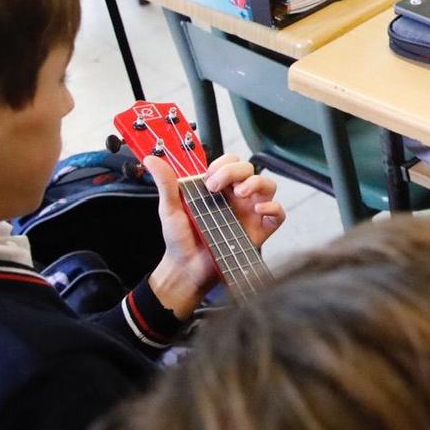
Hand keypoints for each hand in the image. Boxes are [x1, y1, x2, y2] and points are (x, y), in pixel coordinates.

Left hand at [146, 152, 282, 317]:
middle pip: (249, 169)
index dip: (223, 164)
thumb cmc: (180, 240)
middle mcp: (237, 197)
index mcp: (219, 189)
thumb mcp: (170, 209)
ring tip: (240, 193)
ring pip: (268, 185)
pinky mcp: (261, 230)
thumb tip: (151, 160)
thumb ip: (166, 183)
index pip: (231, 162)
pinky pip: (278, 213)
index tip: (208, 178)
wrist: (186, 269)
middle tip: (216, 187)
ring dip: (256, 183)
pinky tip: (257, 210)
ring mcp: (250, 213)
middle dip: (235, 171)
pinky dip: (273, 207)